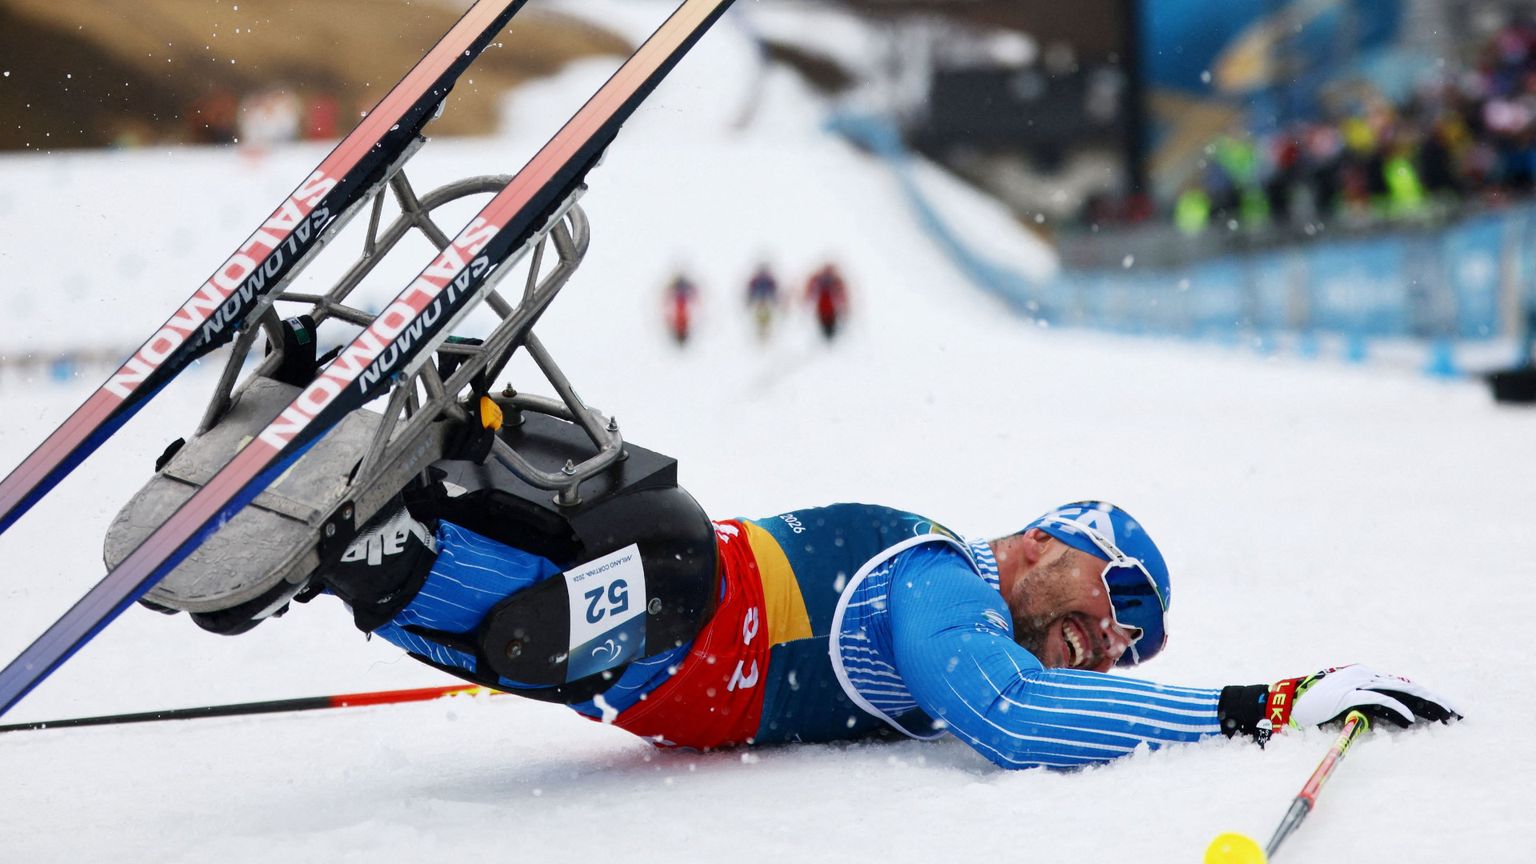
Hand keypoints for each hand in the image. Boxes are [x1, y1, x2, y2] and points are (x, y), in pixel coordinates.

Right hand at [1271, 664, 1461, 729]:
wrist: (1283, 702)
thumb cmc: (1313, 707)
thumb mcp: (1345, 702)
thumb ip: (1368, 705)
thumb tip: (1396, 718)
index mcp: (1365, 675)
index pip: (1405, 685)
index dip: (1429, 697)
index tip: (1450, 710)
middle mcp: (1364, 674)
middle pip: (1408, 687)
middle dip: (1435, 701)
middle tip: (1458, 715)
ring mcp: (1355, 682)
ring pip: (1399, 691)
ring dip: (1424, 705)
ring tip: (1445, 717)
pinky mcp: (1346, 694)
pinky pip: (1377, 701)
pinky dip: (1397, 710)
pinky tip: (1412, 721)